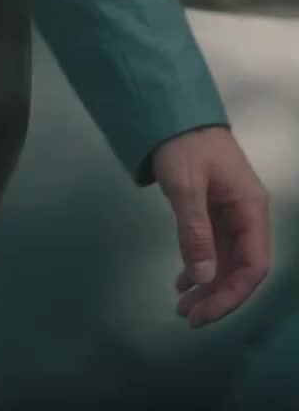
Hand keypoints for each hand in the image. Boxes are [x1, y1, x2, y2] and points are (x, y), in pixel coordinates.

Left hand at [152, 125, 270, 327]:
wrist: (172, 110)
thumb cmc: (184, 144)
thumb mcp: (186, 186)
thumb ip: (195, 231)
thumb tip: (204, 277)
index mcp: (250, 209)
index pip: (253, 266)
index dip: (231, 294)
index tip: (204, 312)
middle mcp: (246, 215)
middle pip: (240, 268)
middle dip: (216, 295)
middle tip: (186, 316)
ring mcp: (231, 213)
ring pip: (226, 261)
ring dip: (207, 284)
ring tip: (181, 306)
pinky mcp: (214, 210)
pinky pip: (213, 247)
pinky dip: (199, 265)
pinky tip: (182, 280)